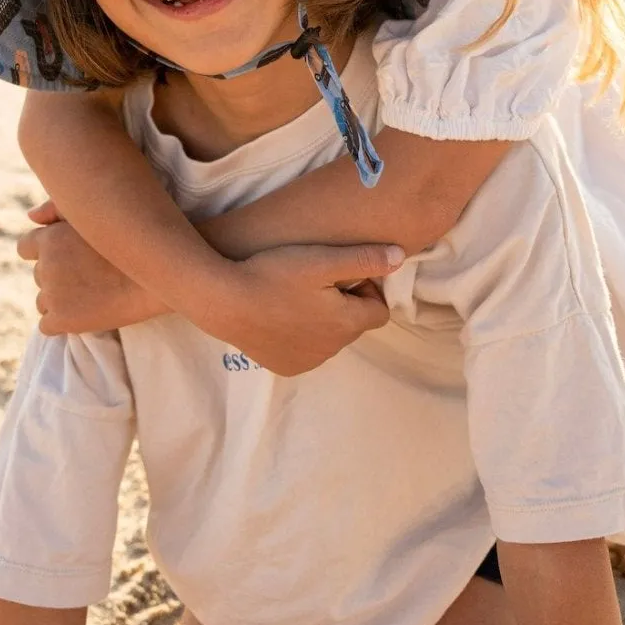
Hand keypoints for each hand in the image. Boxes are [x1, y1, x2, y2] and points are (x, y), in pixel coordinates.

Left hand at [19, 205, 162, 333]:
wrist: (161, 275)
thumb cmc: (133, 239)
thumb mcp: (94, 214)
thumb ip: (57, 210)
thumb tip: (31, 217)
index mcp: (49, 238)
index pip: (25, 248)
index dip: (45, 253)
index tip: (67, 258)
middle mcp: (46, 265)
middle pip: (40, 276)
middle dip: (58, 277)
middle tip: (90, 276)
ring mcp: (53, 295)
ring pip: (43, 301)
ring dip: (60, 300)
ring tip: (92, 295)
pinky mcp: (62, 320)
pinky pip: (47, 325)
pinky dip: (63, 323)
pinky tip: (87, 314)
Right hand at [212, 241, 402, 374]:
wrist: (223, 301)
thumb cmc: (273, 274)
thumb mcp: (321, 260)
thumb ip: (363, 259)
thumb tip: (401, 256)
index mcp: (346, 324)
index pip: (379, 312)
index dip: (366, 289)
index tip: (340, 274)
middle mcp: (332, 350)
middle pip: (354, 325)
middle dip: (344, 303)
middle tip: (315, 281)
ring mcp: (308, 362)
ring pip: (331, 338)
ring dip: (323, 320)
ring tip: (295, 296)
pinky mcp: (286, 367)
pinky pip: (307, 351)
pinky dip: (302, 336)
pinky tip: (281, 316)